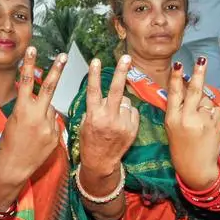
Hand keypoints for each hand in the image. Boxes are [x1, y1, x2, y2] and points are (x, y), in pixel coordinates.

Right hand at [0, 48, 68, 185]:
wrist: (13, 167)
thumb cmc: (8, 144)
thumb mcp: (13, 121)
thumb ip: (28, 108)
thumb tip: (41, 102)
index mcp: (22, 110)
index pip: (27, 82)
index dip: (30, 64)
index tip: (32, 49)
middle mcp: (37, 116)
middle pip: (50, 88)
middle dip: (57, 71)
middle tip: (64, 56)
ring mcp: (49, 126)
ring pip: (51, 110)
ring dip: (44, 114)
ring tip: (32, 130)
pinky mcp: (56, 136)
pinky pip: (54, 124)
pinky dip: (47, 127)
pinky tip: (38, 138)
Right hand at [78, 55, 138, 177]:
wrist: (101, 162)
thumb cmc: (90, 142)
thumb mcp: (86, 123)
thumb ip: (95, 108)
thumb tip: (105, 94)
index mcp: (94, 116)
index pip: (94, 91)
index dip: (94, 75)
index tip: (96, 61)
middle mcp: (109, 119)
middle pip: (116, 90)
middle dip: (121, 72)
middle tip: (127, 58)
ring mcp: (122, 124)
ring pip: (125, 101)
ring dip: (121, 103)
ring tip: (114, 116)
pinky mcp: (133, 129)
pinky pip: (133, 111)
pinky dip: (128, 113)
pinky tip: (122, 122)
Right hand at [165, 57, 219, 186]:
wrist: (197, 169)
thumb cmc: (182, 147)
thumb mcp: (172, 129)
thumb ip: (179, 109)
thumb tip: (190, 87)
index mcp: (172, 119)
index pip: (174, 94)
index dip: (176, 78)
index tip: (178, 64)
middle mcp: (186, 119)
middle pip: (194, 91)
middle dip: (199, 73)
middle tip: (202, 59)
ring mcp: (202, 122)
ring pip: (207, 102)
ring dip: (205, 107)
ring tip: (201, 124)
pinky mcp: (215, 125)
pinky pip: (216, 110)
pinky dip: (214, 114)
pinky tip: (209, 127)